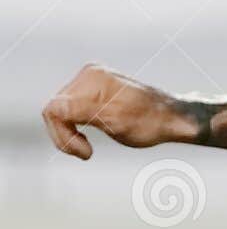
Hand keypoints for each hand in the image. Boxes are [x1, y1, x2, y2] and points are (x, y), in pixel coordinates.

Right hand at [42, 65, 192, 159]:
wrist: (170, 118)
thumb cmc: (149, 122)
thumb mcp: (116, 120)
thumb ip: (83, 112)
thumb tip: (53, 107)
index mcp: (93, 78)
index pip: (54, 109)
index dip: (62, 135)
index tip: (86, 152)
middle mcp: (89, 75)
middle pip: (53, 111)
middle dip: (66, 137)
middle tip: (86, 153)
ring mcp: (90, 82)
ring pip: (58, 114)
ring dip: (69, 135)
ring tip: (86, 150)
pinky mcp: (91, 92)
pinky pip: (67, 113)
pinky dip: (73, 130)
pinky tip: (86, 141)